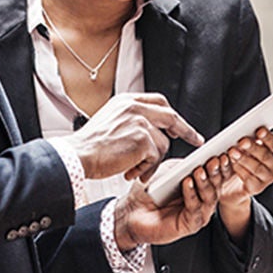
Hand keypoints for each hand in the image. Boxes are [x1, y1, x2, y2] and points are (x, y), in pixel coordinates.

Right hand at [56, 93, 203, 180]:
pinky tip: (130, 172)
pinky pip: (156, 157)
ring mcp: (140, 121)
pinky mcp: (143, 138)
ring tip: (134, 170)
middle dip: (186, 130)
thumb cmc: (90, 146)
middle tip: (196, 140)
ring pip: (162, 143)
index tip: (180, 126)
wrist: (77, 156)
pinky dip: (146, 169)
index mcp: (126, 101)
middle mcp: (134, 106)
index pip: (158, 102)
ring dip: (152, 161)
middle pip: (170, 116)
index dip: (171, 115)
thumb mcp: (111, 121)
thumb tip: (152, 130)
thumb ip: (130, 119)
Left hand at [112, 158, 222, 249]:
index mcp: (200, 184)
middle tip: (216, 159)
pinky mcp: (190, 224)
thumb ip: (185, 165)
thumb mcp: (169, 171)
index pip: (217, 173)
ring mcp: (199, 212)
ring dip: (205, 182)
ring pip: (209, 197)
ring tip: (200, 170)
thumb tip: (201, 157)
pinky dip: (191, 194)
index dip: (222, 162)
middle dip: (216, 171)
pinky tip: (187, 183)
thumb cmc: (150, 190)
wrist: (132, 210)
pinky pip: (195, 209)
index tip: (224, 150)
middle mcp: (202, 198)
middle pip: (216, 184)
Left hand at [217, 127, 272, 238]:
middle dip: (253, 147)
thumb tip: (240, 131)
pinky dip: (240, 170)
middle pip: (265, 155)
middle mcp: (272, 164)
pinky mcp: (258, 187)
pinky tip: (233, 165)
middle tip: (242, 142)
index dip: (267, 137)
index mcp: (271, 151)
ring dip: (244, 159)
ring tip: (233, 152)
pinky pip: (249, 178)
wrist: (232, 185)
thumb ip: (246, 141)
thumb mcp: (243, 148)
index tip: (259, 131)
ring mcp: (267, 177)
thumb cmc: (239, 159)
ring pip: (257, 167)